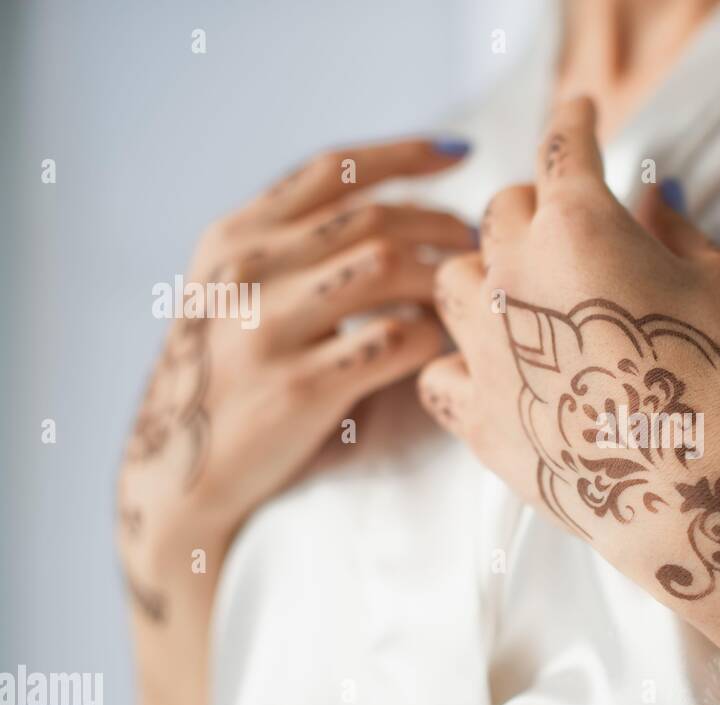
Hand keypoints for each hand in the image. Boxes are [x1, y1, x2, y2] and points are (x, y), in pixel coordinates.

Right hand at [118, 138, 472, 591]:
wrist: (176, 473)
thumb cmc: (226, 376)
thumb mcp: (231, 294)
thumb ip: (290, 248)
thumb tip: (393, 211)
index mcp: (234, 238)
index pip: (332, 169)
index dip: (404, 154)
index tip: (460, 153)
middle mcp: (247, 271)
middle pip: (373, 218)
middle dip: (442, 224)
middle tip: (478, 245)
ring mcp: (270, 329)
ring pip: (387, 268)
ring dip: (440, 277)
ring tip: (463, 293)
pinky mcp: (300, 388)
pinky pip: (393, 342)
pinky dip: (430, 336)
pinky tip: (440, 344)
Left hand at [420, 100, 719, 637]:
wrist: (688, 485)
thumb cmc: (717, 374)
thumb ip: (677, 229)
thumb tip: (653, 199)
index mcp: (577, 223)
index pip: (564, 145)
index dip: (575, 120)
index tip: (580, 111)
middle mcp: (512, 272)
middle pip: (501, 209)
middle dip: (534, 206)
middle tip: (566, 226)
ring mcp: (483, 344)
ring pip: (452, 279)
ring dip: (483, 275)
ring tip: (515, 296)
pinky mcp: (474, 412)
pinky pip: (439, 370)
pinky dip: (460, 362)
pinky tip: (486, 369)